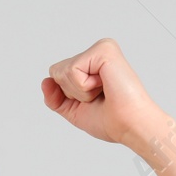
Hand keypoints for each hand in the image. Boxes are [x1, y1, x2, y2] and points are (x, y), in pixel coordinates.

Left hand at [40, 38, 167, 147]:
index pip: (58, 75)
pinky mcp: (103, 50)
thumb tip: (45, 81)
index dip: (69, 95)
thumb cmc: (112, 121)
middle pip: (56, 71)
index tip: (95, 101)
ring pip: (62, 71)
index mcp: (92, 65)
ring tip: (103, 92)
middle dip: (72, 92)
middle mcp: (97, 53)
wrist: (130, 126)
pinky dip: (84, 87)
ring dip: (80, 91)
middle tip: (99, 97)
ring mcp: (101, 49)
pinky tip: (104, 86)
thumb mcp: (74, 111)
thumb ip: (55, 98)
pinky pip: (72, 70)